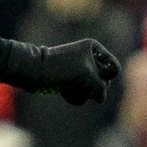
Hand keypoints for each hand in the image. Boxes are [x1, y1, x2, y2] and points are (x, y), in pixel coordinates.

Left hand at [6, 39, 120, 104]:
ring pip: (93, 88)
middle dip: (94, 86)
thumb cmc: (60, 69)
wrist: (32, 71)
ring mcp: (78, 69)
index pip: (114, 68)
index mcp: (93, 48)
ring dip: (85, 92)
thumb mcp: (87, 76)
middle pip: (104, 79)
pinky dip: (77, 96)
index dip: (107, 77)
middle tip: (80, 83)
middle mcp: (87, 56)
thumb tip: (100, 99)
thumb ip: (101, 88)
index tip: (95, 76)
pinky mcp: (69, 80)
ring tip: (72, 89)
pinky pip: (82, 92)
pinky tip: (66, 94)